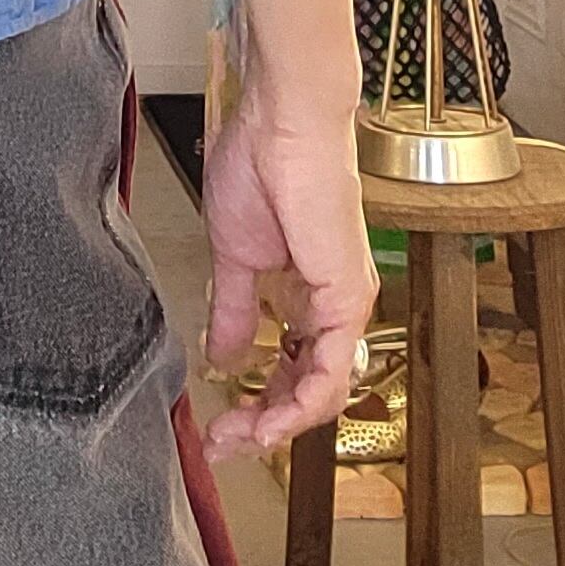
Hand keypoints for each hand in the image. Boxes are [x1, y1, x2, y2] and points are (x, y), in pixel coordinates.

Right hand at [200, 95, 377, 460]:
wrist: (280, 123)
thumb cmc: (261, 164)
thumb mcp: (234, 256)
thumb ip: (235, 310)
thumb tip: (224, 353)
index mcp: (308, 293)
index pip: (291, 371)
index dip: (255, 405)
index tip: (217, 425)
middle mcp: (335, 304)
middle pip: (310, 392)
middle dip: (262, 425)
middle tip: (222, 441)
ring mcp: (346, 302)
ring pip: (325, 392)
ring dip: (278, 423)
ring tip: (238, 436)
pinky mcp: (346, 295)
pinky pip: (331, 370)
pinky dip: (300, 402)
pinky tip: (270, 417)